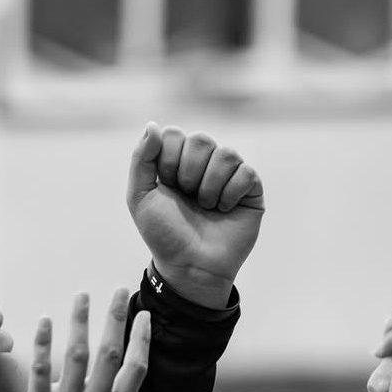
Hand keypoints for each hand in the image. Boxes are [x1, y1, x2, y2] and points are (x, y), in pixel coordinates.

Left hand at [23, 290, 149, 391]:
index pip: (136, 371)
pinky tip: (44, 321)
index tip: (145, 315)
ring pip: (76, 355)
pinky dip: (42, 344)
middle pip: (109, 354)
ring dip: (81, 321)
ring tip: (83, 296)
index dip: (143, 339)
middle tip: (119, 291)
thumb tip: (108, 372)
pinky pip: (40, 373)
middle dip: (116, 318)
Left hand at [127, 122, 263, 308]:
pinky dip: (230, 194)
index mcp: (177, 161)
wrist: (190, 266)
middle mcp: (204, 164)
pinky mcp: (251, 190)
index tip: (167, 186)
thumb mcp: (140, 196)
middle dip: (188, 173)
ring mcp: (229, 175)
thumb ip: (142, 158)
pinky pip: (246, 173)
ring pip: (226, 154)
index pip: (175, 134)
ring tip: (206, 206)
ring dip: (209, 186)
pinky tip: (224, 210)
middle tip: (187, 197)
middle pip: (201, 140)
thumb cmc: (164, 234)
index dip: (168, 160)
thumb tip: (153, 125)